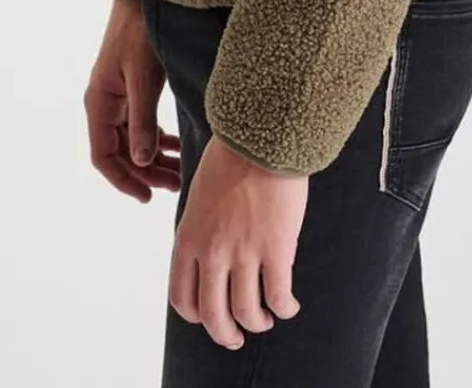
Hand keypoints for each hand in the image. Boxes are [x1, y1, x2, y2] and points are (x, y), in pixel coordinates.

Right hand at [84, 0, 181, 201]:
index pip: (103, 156)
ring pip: (132, 140)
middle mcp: (105, 103)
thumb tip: (142, 162)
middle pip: (120, 152)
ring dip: (153, 158)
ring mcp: (118, 96)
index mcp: (99, 103)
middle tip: (176, 186)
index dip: (123, 180)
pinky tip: (177, 145)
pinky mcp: (132, 88)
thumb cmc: (140, 33)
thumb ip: (142, 121)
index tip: (147, 197)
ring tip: (180, 172)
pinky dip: (157, 138)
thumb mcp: (143, 79)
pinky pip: (140, 123)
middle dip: (146, 173)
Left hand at [169, 135, 304, 348]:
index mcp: (188, 236)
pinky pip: (279, 296)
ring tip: (266, 318)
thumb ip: (201, 228)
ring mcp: (244, 252)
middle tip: (236, 336)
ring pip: (247, 312)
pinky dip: (285, 309)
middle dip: (226, 333)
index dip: (196, 315)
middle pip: (213, 316)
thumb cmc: (231, 157)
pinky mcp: (276, 249)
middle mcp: (212, 251)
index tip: (209, 316)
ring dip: (257, 323)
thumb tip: (208, 255)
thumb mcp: (199, 195)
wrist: (261, 135)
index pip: (181, 297)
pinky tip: (289, 306)